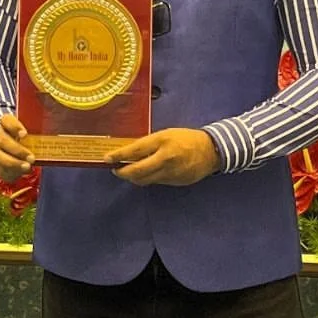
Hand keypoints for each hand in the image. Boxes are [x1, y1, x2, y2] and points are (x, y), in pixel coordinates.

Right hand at [0, 113, 35, 182]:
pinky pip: (1, 168)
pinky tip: (23, 172)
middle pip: (3, 140)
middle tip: (31, 157)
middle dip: (17, 150)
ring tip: (27, 167)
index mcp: (7, 123)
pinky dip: (12, 171)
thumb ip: (38, 131)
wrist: (12, 147)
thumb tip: (57, 133)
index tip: (25, 134)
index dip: (14, 127)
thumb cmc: (26, 136)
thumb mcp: (31, 130)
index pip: (6, 120)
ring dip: (14, 163)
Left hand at [104, 128, 219, 186]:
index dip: (119, 155)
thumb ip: (149, 144)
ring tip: (126, 172)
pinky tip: (143, 174)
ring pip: (145, 180)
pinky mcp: (175, 182)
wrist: (211, 151)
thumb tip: (130, 152)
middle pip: (137, 171)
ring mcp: (170, 173)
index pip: (135, 150)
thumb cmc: (186, 138)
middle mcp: (165, 158)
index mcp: (162, 141)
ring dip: (133, 177)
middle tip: (114, 169)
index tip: (107, 158)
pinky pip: (155, 182)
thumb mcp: (166, 134)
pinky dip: (146, 178)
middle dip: (122, 172)